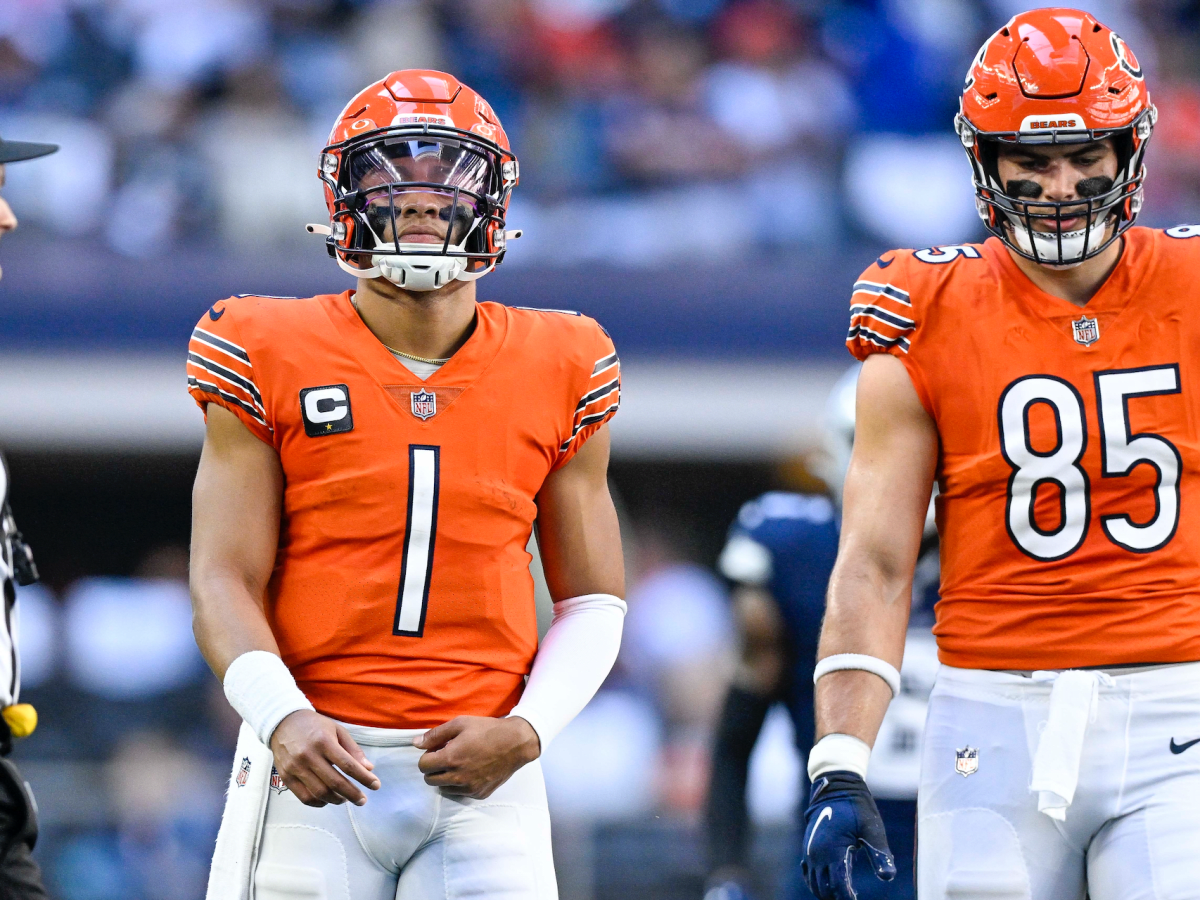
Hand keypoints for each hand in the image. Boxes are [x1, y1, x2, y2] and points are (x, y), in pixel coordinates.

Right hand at [269, 710, 380, 807]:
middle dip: (353, 794)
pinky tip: (328, 800)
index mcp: (324, 741)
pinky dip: (319, 803)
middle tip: (362, 800)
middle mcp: (309, 756)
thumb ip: (353, 750)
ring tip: (345, 799)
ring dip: (337, 800)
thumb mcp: (337, 730)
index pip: (348, 765)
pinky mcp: (286, 777)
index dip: (364, 778)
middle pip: (335, 782)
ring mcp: (295, 768)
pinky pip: (304, 797)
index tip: (375, 785)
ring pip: (320, 793)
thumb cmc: (314, 726)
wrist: (283, 722)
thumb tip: (369, 768)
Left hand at [415, 715, 539, 799]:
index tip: (438, 749)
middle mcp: (458, 777)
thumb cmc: (487, 730)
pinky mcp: (479, 794)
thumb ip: (435, 735)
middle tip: (447, 756)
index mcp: (451, 758)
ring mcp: (469, 788)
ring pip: (443, 788)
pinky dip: (459, 784)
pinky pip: (459, 793)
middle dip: (434, 768)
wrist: (515, 743)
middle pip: (430, 780)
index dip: (428, 756)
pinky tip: (470, 771)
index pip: (423, 766)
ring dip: (445, 777)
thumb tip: (415, 743)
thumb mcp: (460, 724)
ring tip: (459, 763)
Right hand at [801, 771, 895, 899]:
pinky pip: (808, 872)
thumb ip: (880, 854)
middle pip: (823, 889)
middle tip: (851, 898)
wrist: (835, 787)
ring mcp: (810, 851)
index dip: (848, 898)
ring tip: (842, 895)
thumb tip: (888, 877)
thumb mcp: (871, 829)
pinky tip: (828, 884)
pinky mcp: (808, 847)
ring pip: (814, 883)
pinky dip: (816, 882)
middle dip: (837, 897)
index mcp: (832, 851)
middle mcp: (817, 854)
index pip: (838, 886)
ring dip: (826, 892)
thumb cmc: (856, 807)